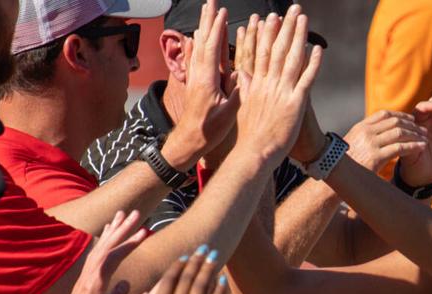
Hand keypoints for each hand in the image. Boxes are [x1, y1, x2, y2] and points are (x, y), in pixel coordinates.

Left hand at [49, 211, 146, 293]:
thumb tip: (124, 283)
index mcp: (93, 286)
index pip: (111, 258)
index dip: (127, 243)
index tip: (143, 232)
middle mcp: (89, 277)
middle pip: (106, 247)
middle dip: (122, 229)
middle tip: (136, 213)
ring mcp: (86, 277)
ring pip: (101, 248)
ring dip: (113, 231)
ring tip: (123, 214)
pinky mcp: (87, 281)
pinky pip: (97, 255)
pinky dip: (105, 241)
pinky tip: (109, 234)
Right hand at [140, 247, 227, 293]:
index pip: (168, 281)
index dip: (177, 267)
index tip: (184, 257)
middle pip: (187, 279)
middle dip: (196, 261)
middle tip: (203, 249)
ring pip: (202, 287)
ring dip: (208, 269)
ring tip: (214, 257)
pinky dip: (219, 290)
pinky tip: (222, 280)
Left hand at [164, 0, 241, 169]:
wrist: (189, 141)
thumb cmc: (209, 131)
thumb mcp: (227, 113)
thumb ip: (235, 93)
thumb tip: (241, 75)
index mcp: (208, 80)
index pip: (212, 48)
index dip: (217, 30)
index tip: (222, 12)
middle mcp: (199, 74)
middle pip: (203, 41)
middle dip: (208, 20)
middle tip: (211, 2)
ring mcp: (195, 77)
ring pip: (199, 47)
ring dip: (203, 28)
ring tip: (206, 13)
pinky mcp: (194, 82)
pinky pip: (194, 59)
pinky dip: (194, 46)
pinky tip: (193, 38)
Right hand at [233, 6, 323, 167]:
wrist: (253, 154)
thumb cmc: (247, 136)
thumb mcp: (241, 107)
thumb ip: (244, 88)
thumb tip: (241, 74)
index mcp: (255, 84)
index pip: (261, 52)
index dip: (267, 33)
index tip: (271, 18)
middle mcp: (268, 84)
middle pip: (278, 49)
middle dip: (286, 27)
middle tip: (293, 9)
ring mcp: (282, 92)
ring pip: (292, 58)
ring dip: (299, 36)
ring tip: (304, 19)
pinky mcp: (295, 104)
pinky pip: (306, 79)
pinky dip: (312, 63)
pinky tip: (317, 49)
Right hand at [344, 110, 428, 171]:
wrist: (333, 176)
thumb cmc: (343, 164)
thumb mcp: (351, 145)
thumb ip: (364, 137)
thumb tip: (377, 134)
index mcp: (360, 127)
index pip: (384, 114)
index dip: (400, 115)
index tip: (411, 120)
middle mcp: (366, 132)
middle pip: (395, 121)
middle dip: (411, 124)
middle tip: (423, 129)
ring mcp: (370, 144)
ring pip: (400, 133)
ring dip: (415, 135)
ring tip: (425, 139)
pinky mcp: (376, 157)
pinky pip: (400, 148)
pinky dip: (413, 146)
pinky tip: (421, 148)